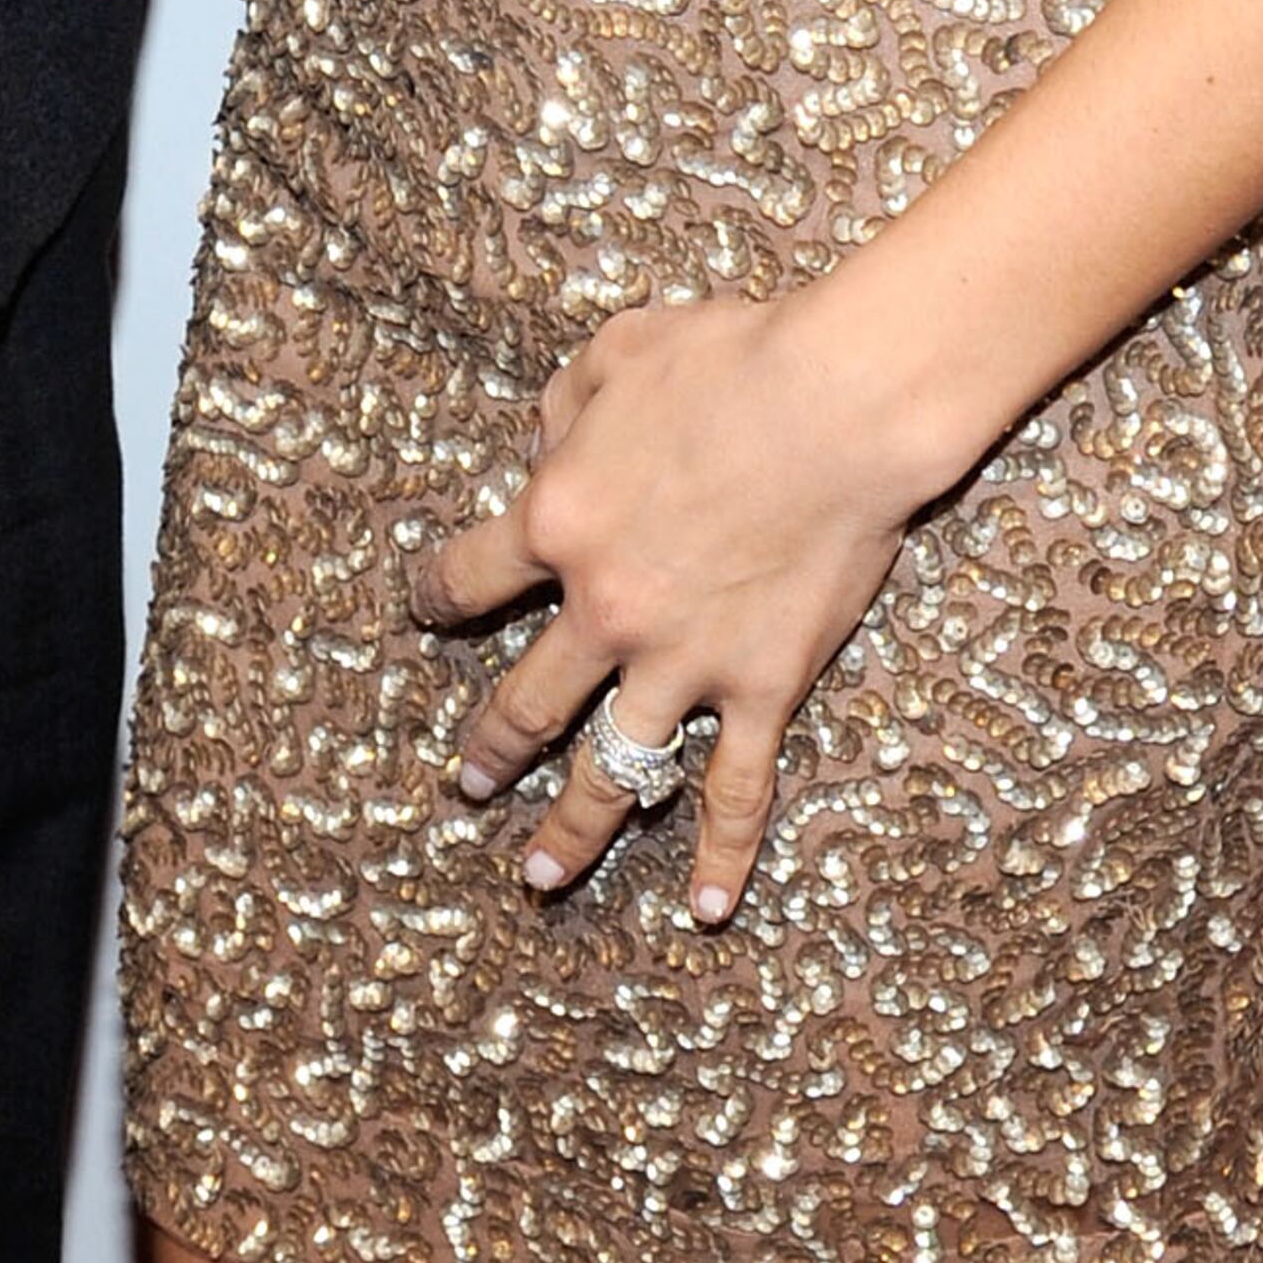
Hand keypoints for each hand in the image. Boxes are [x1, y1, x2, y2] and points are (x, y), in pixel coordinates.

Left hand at [412, 289, 923, 926]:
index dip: (437, 594)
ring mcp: (682, 661)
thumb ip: (561, 410)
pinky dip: (722, 855)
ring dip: (572, 828)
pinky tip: (706, 908)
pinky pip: (735, 790)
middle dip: (491, 748)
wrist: (837, 404)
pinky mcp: (761, 687)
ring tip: (539, 873)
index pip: (469, 575)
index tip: (424, 609)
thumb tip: (543, 454)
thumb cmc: (729, 359)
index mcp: (557, 521)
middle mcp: (604, 609)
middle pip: (526, 700)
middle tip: (468, 784)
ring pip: (611, 769)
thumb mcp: (612, 354)